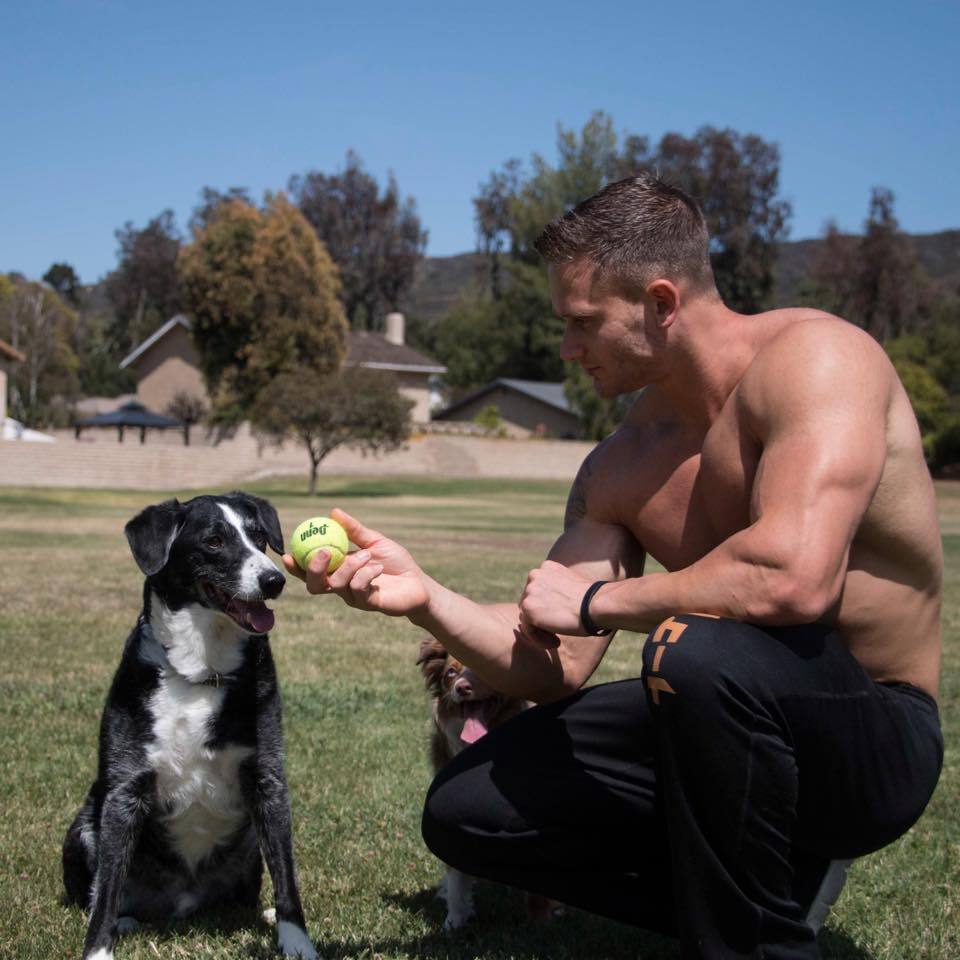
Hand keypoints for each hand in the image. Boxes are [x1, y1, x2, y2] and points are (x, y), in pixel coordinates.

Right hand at [282, 508, 430, 616]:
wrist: (418, 583)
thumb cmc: (396, 563)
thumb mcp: (374, 541)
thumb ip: (354, 530)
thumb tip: (333, 512)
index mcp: (339, 570)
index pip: (310, 571)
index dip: (295, 566)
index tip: (286, 554)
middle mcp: (342, 586)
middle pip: (314, 584)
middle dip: (313, 569)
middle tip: (324, 552)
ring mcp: (353, 597)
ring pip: (336, 585)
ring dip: (350, 566)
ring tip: (367, 555)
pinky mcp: (367, 603)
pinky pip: (357, 588)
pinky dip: (366, 574)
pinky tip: (378, 567)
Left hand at [519, 560, 592, 635]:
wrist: (597, 605)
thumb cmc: (592, 601)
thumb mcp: (572, 587)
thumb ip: (556, 590)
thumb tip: (548, 605)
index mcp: (547, 567)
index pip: (537, 591)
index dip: (547, 608)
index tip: (561, 618)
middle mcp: (535, 575)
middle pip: (529, 603)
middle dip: (541, 619)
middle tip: (558, 631)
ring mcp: (529, 590)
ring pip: (527, 617)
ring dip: (540, 630)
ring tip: (557, 639)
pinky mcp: (528, 608)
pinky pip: (527, 630)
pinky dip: (539, 640)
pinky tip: (556, 643)